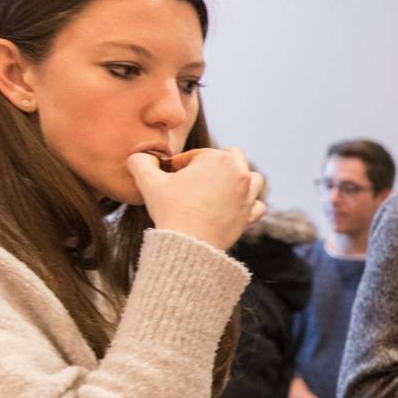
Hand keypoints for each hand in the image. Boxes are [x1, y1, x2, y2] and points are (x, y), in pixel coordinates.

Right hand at [127, 147, 266, 249]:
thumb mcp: (148, 182)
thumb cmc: (170, 210)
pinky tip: (233, 207)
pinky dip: (249, 204)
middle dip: (214, 164)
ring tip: (219, 188)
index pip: (198, 155)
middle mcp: (240, 173)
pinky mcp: (251, 214)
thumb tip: (139, 156)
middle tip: (195, 178)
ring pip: (252, 178)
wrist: (188, 243)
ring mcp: (249, 195)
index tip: (171, 177)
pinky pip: (258, 204)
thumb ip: (140, 162)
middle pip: (231, 156)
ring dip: (239, 179)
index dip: (181, 164)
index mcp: (218, 158)